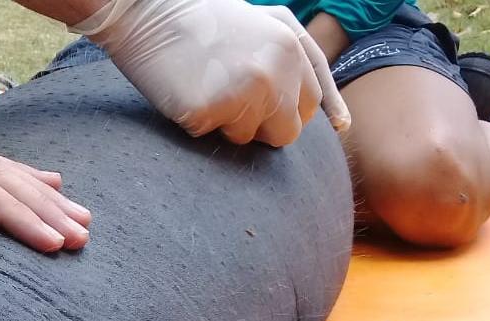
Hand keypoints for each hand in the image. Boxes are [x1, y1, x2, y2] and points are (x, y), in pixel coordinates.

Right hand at [73, 0, 350, 144]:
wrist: (146, 10)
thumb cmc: (206, 20)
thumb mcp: (268, 26)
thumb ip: (305, 65)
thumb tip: (344, 125)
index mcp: (293, 50)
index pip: (308, 108)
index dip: (281, 109)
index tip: (256, 97)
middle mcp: (274, 73)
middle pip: (284, 133)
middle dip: (260, 123)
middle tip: (228, 89)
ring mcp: (241, 94)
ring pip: (247, 139)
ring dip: (226, 122)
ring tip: (206, 83)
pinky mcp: (206, 112)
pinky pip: (210, 136)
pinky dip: (196, 121)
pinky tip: (185, 90)